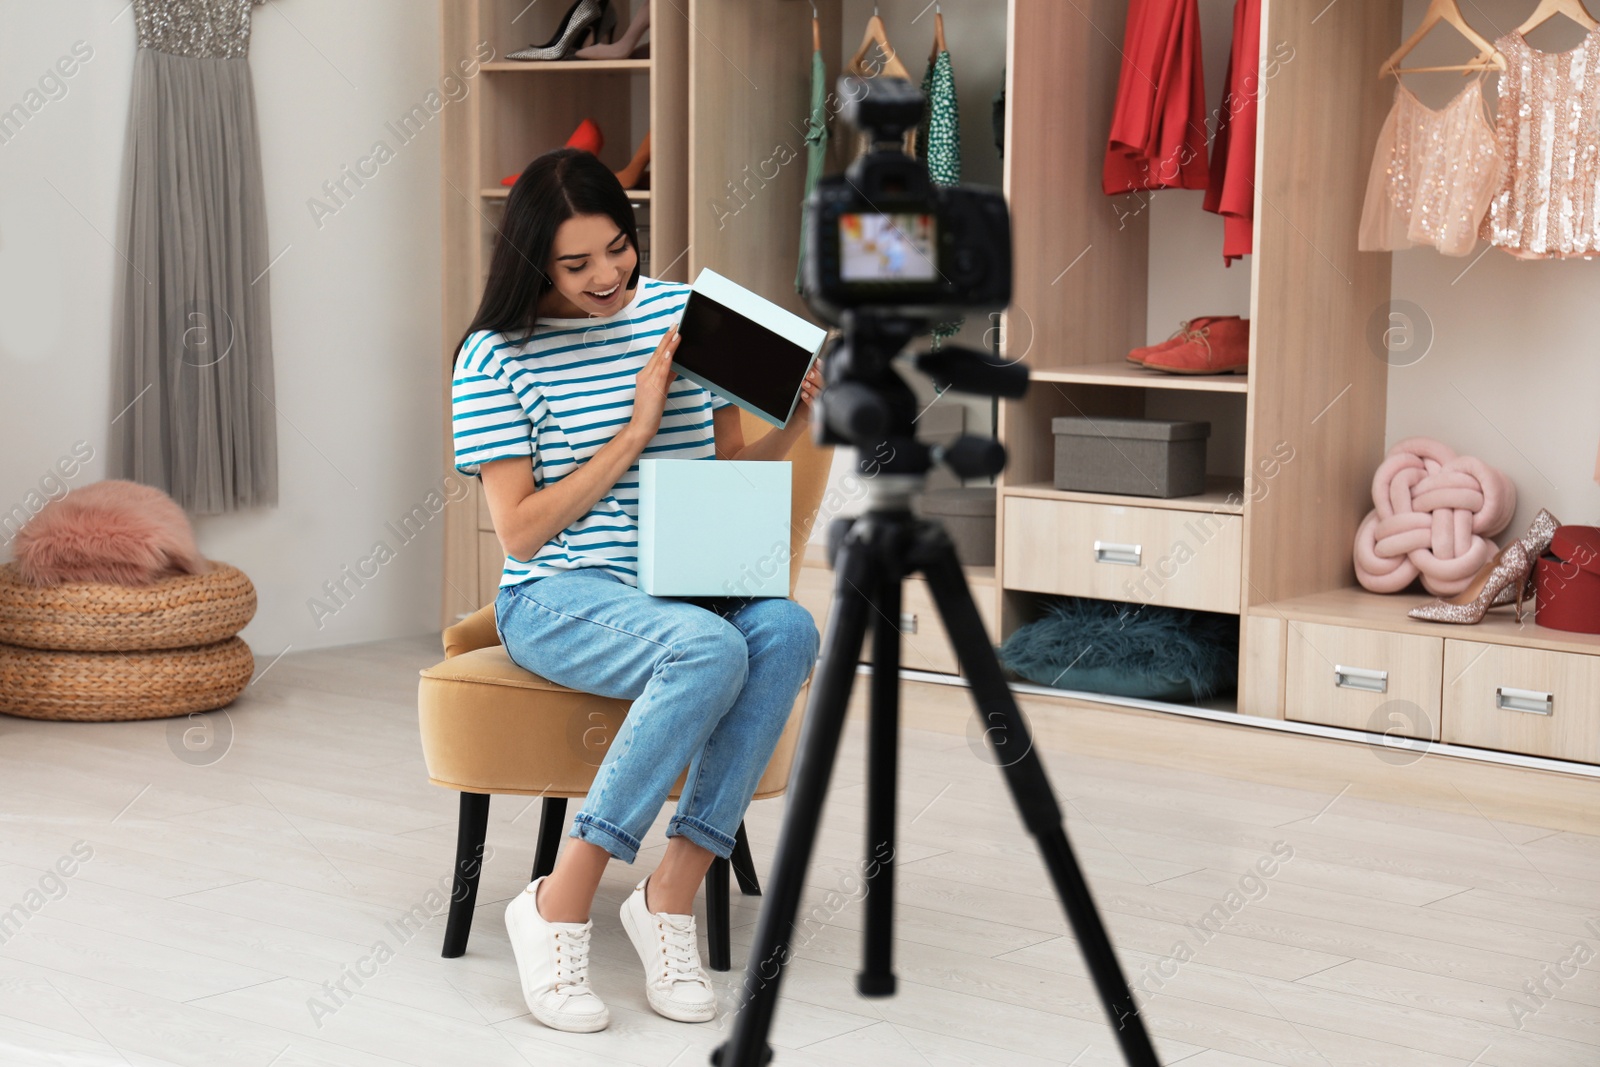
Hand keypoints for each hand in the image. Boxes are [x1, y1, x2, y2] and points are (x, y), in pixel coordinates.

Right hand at [628, 325, 679, 441]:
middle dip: (667, 337)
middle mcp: (645, 375)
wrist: (641, 426)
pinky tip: (670, 351)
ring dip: (669, 345)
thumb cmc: (649, 411)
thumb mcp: (660, 391)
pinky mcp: (653, 388)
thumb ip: (667, 377)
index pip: (657, 355)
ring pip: (660, 358)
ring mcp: (648, 380)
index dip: (665, 341)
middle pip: (657, 352)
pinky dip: (665, 359)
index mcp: (645, 375)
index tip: (672, 331)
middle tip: (675, 324)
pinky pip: (661, 371)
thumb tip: (676, 366)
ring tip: (677, 333)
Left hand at [793, 360, 824, 424]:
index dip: (821, 367)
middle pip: (824, 383)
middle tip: (809, 374)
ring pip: (820, 393)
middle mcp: (825, 390)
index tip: (816, 362)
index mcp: (824, 381)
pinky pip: (814, 404)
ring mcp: (822, 400)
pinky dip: (809, 399)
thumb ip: (812, 372)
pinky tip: (803, 394)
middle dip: (817, 377)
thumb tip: (813, 362)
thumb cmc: (807, 394)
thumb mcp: (809, 381)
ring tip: (804, 383)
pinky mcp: (817, 409)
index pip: (825, 372)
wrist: (803, 412)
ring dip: (812, 388)